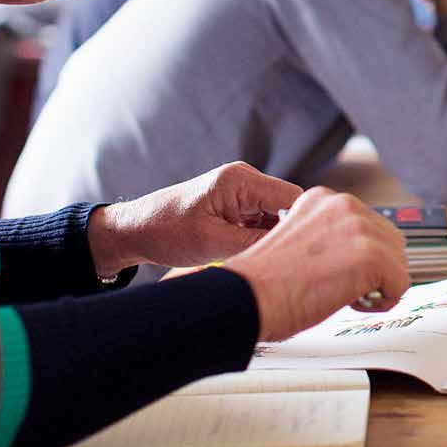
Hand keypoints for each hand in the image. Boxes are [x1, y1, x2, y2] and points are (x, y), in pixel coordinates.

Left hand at [88, 161, 302, 277]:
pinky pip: (263, 223)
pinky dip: (263, 241)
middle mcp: (246, 181)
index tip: (310, 254)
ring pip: (277, 218)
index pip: (292, 198)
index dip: (305, 225)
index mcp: (240, 180)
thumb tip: (291, 252)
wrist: (136, 229)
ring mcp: (242, 194)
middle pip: (288, 208)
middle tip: (291, 266)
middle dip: (291, 235)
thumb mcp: (213, 244)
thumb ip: (255, 244)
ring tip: (272, 265)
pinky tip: (259, 259)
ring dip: (276, 240)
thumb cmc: (166, 230)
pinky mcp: (237, 207)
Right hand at [225, 187, 409, 340]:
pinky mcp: (371, 255)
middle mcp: (344, 205)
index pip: (369, 224)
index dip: (361, 256)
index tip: (342, 272)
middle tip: (347, 288)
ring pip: (398, 261)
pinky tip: (353, 303)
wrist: (249, 295)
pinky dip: (384, 301)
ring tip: (348, 295)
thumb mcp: (300, 240)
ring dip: (381, 284)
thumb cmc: (266, 281)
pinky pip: (401, 283)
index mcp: (324, 199)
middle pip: (390, 240)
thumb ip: (329, 237)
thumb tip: (356, 255)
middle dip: (377, 269)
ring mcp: (359, 228)